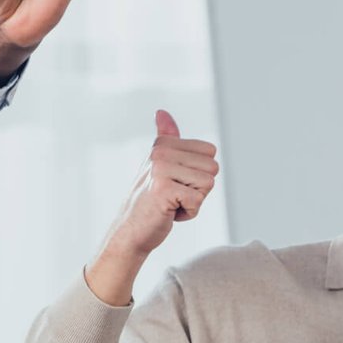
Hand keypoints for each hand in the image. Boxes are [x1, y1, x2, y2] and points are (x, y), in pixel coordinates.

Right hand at [82, 110, 217, 305]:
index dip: (199, 173)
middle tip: (174, 195)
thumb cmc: (149, 198)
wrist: (130, 230)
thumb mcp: (158, 164)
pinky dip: (189, 213)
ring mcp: (160, 170)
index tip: (177, 182)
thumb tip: (161, 111)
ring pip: (207, 184)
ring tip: (171, 203)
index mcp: (162, 145)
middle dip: (199, 188)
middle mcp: (160, 153)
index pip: (210, 153)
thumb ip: (165, 138)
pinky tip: (169, 212)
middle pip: (212, 168)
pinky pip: (197, 201)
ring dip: (194, 201)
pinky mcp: (163, 190)